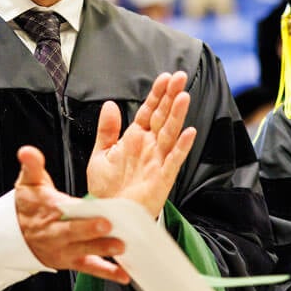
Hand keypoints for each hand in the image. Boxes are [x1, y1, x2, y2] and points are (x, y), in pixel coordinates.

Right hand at [15, 146, 129, 283]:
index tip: (87, 207)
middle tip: (107, 225)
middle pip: (73, 232)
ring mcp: (64, 250)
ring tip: (120, 247)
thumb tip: (27, 152)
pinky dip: (107, 272)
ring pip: (84, 251)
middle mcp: (56, 233)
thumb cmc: (28, 206)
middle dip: (90, 230)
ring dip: (102, 250)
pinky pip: (90, 267)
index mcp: (49, 210)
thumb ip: (32, 165)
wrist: (16, 235)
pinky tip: (123, 275)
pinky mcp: (71, 262)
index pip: (60, 209)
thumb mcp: (28, 182)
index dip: (74, 210)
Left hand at [85, 71, 196, 218]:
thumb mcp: (100, 155)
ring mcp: (157, 161)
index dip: (157, 95)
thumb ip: (107, 130)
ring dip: (177, 115)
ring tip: (184, 96)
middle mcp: (149, 146)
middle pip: (163, 117)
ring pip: (170, 133)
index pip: (148, 111)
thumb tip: (110, 104)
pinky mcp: (162, 178)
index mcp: (134, 138)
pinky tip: (189, 132)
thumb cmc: (106, 188)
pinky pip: (174, 160)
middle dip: (171, 97)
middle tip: (180, 77)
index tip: (164, 78)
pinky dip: (181, 146)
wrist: (108, 213)